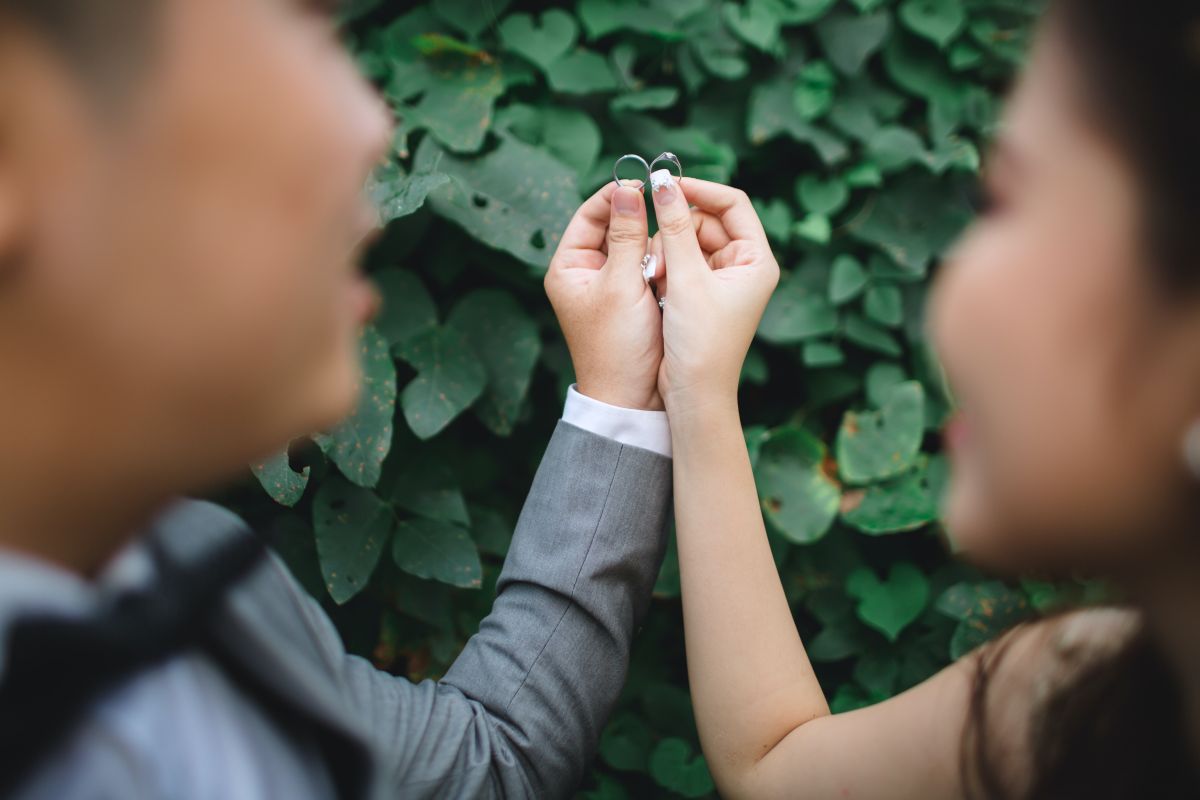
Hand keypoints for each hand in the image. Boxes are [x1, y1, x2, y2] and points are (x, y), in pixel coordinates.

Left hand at [545, 181, 665, 410]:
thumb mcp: (622, 285)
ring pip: (636, 246)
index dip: (616, 195)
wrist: (631, 399)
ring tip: (666, 254)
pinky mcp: (632, 299)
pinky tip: (673, 269)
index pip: (589, 214)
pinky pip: (649, 268)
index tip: (646, 183)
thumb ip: (627, 234)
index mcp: (568, 268)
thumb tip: (628, 188)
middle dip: (640, 222)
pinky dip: (661, 264)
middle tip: (666, 213)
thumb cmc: (618, 347)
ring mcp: (610, 286)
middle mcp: (585, 274)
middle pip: (615, 227)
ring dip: (653, 245)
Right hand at [648, 176, 779, 413]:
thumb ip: (672, 226)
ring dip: (665, 251)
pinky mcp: (700, 294)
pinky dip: (663, 268)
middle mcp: (743, 266)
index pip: (732, 203)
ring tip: (654, 277)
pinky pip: (678, 263)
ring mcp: (722, 280)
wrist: (693, 394)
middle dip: (674, 231)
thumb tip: (662, 183)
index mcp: (756, 259)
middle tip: (654, 254)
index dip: (699, 189)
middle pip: (704, 221)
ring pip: (686, 241)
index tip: (664, 186)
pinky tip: (653, 285)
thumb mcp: (685, 278)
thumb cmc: (701, 342)